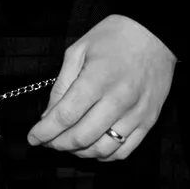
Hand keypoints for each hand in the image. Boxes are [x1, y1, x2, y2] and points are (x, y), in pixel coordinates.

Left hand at [26, 15, 175, 161]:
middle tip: (48, 141)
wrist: (155, 33)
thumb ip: (62, 85)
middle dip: (58, 144)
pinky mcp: (149, 120)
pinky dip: (104, 155)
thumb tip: (49, 115)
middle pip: (81, 137)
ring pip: (102, 149)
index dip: (44, 131)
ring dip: (80, 152)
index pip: (65, 116)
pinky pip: (124, 151)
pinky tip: (93, 146)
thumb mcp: (79, 50)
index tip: (33, 137)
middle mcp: (119, 99)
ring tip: (69, 144)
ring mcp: (136, 113)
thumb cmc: (116, 37)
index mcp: (98, 79)